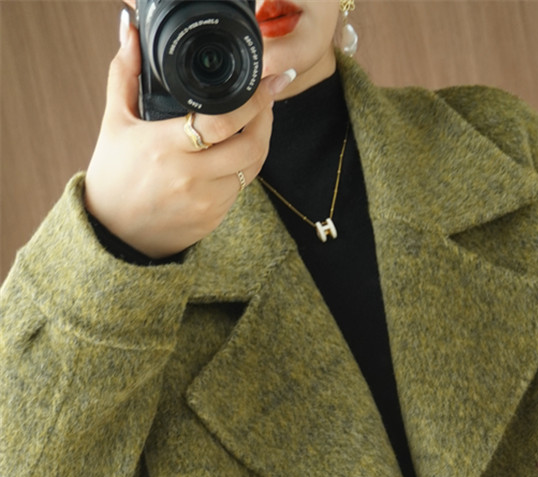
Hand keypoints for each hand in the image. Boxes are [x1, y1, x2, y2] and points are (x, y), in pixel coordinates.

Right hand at [84, 17, 295, 258]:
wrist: (114, 235)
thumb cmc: (114, 175)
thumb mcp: (115, 123)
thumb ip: (124, 74)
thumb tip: (129, 30)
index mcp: (166, 148)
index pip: (223, 122)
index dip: (255, 101)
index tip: (272, 81)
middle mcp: (191, 178)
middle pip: (252, 147)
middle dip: (267, 120)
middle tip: (267, 100)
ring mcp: (206, 203)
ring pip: (251, 169)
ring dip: (259, 143)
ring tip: (255, 122)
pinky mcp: (214, 220)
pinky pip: (239, 189)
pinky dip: (241, 168)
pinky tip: (234, 153)